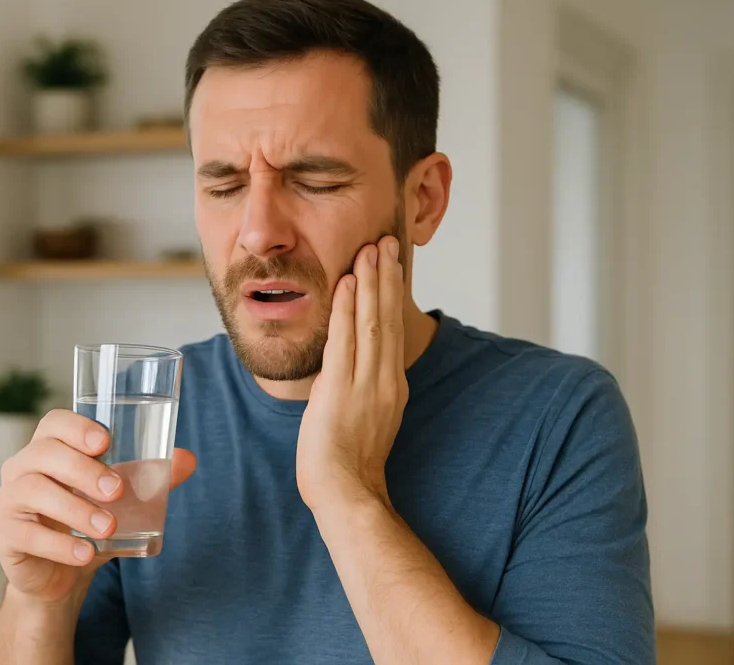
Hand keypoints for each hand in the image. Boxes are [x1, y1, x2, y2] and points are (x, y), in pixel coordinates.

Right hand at [0, 409, 196, 605]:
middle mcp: (23, 467)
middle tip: (117, 491)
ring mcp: (9, 500)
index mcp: (50, 448)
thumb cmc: (90, 520)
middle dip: (82, 470)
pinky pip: (25, 534)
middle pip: (45, 453)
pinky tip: (84, 554)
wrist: (63, 572)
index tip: (105, 443)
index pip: (54, 423)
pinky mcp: (4, 534)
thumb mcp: (123, 499)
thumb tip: (188, 459)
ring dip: (74, 509)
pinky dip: (59, 544)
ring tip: (108, 528)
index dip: (77, 427)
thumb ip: (152, 477)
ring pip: (33, 492)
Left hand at [296, 235, 407, 510]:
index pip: (392, 330)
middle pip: (388, 318)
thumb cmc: (349, 467)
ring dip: (372, 281)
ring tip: (372, 248)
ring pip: (372, 321)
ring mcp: (366, 383)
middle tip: (387, 241)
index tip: (390, 265)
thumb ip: (359, 391)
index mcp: (390, 386)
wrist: (346, 493)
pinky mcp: (342, 388)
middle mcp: (384, 379)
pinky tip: (350, 282)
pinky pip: (346, 340)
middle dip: (387, 277)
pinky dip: (349, 308)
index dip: (391, 295)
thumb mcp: (363, 421)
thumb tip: (345, 373)